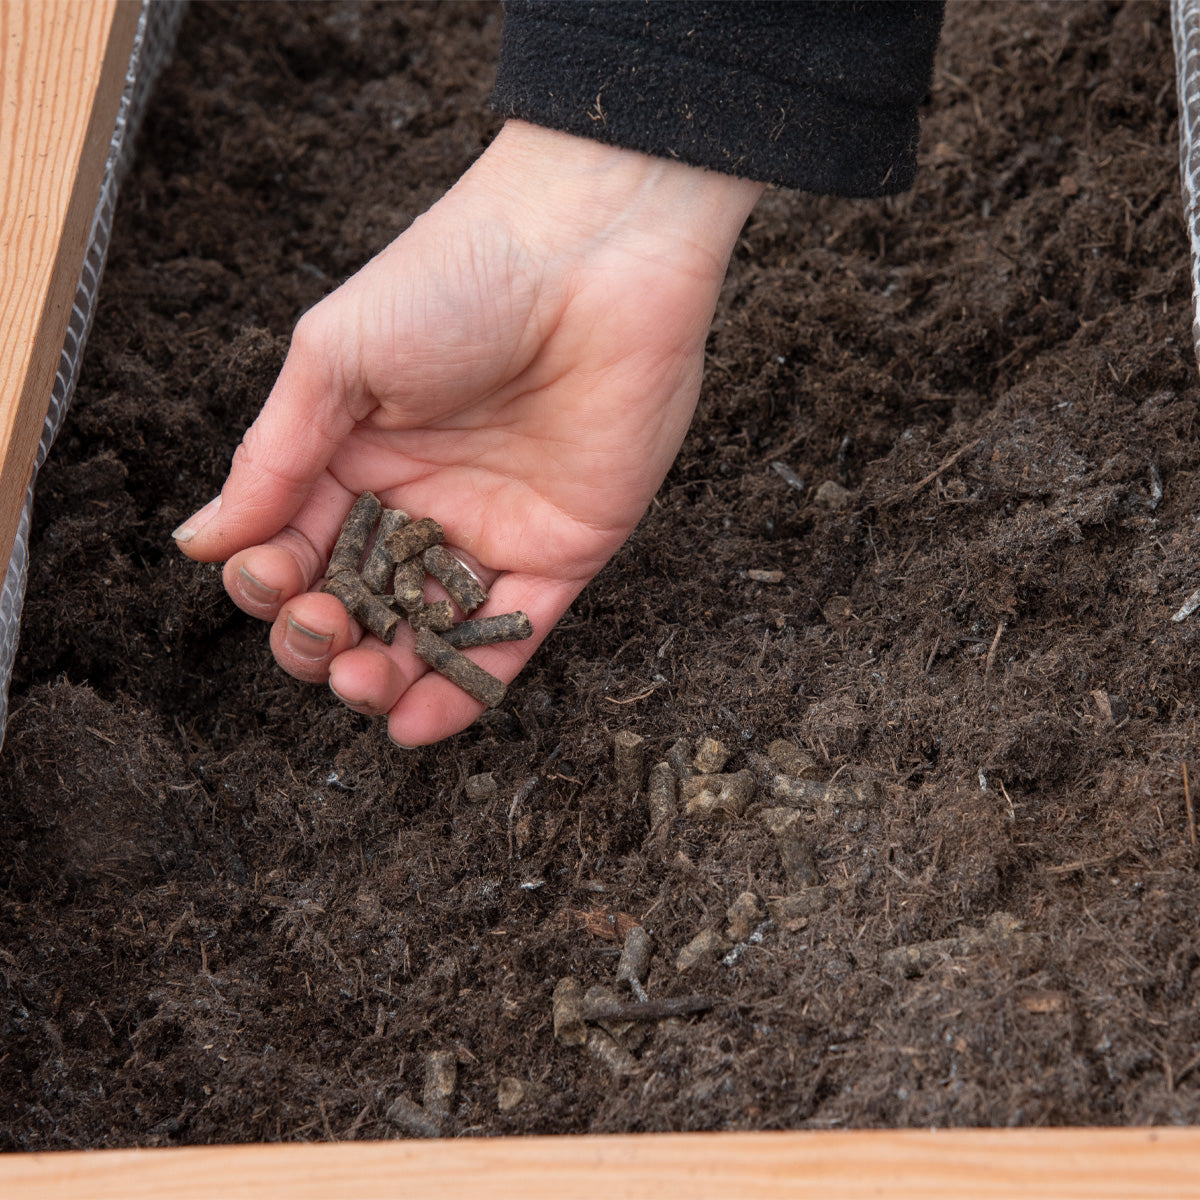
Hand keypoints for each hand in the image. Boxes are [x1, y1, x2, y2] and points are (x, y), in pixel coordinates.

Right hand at [172, 120, 762, 745]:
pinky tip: (417, 723)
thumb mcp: (335, 359)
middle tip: (323, 637)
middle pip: (355, 603)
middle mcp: (417, 502)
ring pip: (426, 635)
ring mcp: (490, 532)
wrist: (593, 252)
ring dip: (385, 678)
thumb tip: (200, 542)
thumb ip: (273, 460)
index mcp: (353, 455)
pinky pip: (510, 639)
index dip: (270, 580)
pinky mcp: (562, 553)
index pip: (293, 546)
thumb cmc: (455, 282)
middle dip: (322, 638)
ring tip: (363, 686)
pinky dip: (466, 688)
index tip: (268, 579)